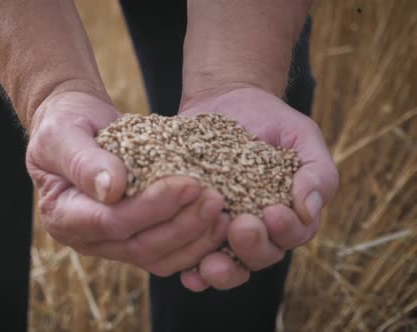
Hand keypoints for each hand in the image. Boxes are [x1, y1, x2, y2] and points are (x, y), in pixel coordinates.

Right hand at [26, 91, 229, 275]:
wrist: (77, 124)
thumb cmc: (66, 123)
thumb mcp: (63, 133)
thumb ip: (83, 161)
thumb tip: (112, 190)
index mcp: (63, 215)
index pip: (111, 221)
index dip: (151, 207)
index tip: (188, 184)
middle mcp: (86, 239)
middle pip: (140, 246)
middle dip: (182, 225)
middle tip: (216, 199)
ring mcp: (112, 244)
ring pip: (158, 257)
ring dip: (195, 238)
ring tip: (225, 213)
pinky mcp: (135, 239)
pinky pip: (168, 252)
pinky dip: (195, 241)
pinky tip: (220, 221)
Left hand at [177, 86, 338, 290]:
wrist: (226, 101)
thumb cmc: (271, 120)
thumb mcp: (301, 136)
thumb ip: (317, 170)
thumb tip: (311, 208)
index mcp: (287, 214)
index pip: (293, 234)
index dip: (285, 230)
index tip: (272, 212)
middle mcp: (257, 230)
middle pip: (260, 256)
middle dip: (252, 248)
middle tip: (241, 227)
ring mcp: (223, 230)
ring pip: (228, 266)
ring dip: (221, 271)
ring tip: (209, 265)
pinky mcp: (192, 225)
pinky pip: (192, 256)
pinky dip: (191, 271)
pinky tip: (187, 274)